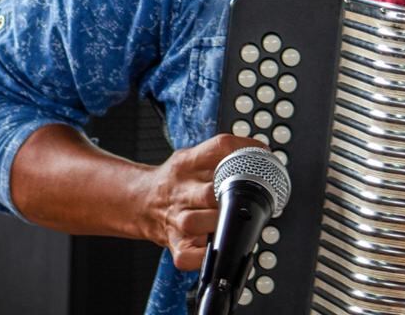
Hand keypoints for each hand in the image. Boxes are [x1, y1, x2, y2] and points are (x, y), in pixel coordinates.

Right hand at [141, 133, 260, 270]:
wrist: (141, 200)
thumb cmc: (175, 181)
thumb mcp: (191, 158)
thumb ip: (219, 156)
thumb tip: (262, 157)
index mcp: (186, 164)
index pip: (219, 148)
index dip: (245, 151)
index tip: (263, 156)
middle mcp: (181, 190)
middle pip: (211, 191)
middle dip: (231, 196)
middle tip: (245, 197)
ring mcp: (176, 219)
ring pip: (197, 223)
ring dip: (218, 224)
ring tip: (231, 222)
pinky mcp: (175, 243)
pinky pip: (188, 256)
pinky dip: (204, 256)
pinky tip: (216, 246)